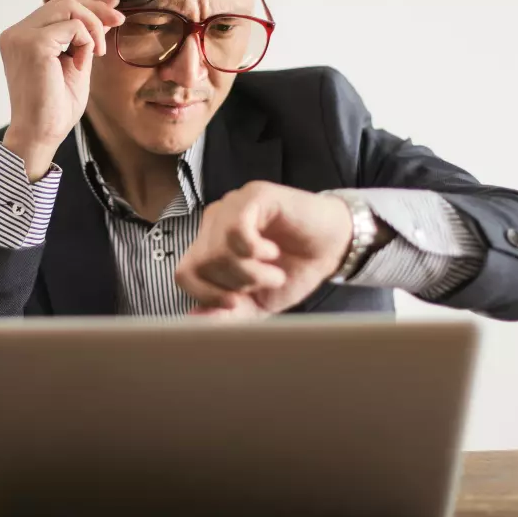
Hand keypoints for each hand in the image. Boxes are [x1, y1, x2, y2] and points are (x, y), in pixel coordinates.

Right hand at [0, 0, 125, 179]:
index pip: (56, 7)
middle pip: (62, 1)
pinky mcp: (33, 44)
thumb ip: (83, 39)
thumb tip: (104, 14)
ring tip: (98, 52)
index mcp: (21, 37)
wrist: (41, 135)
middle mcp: (16, 33)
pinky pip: (73, 27)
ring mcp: (21, 37)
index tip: (114, 8)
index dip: (88, 2)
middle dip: (96, 9)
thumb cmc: (55, 108)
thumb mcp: (75, 64)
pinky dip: (87, 42)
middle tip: (120, 22)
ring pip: (67, 6)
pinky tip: (84, 64)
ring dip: (92, 26)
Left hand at [175, 181, 354, 318]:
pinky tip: (272, 252)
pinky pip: (236, 229)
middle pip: (201, 264)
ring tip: (275, 271)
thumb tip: (195, 321)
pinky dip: (255, 250)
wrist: (333, 248)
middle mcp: (215, 222)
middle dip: (235, 284)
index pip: (185, 274)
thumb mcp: (258, 303)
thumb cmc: (294, 270)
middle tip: (265, 282)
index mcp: (209, 245)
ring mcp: (232, 206)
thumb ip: (227, 314)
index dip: (207, 295)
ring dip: (251, 272)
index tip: (237, 302)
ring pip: (217, 250)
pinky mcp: (253, 195)